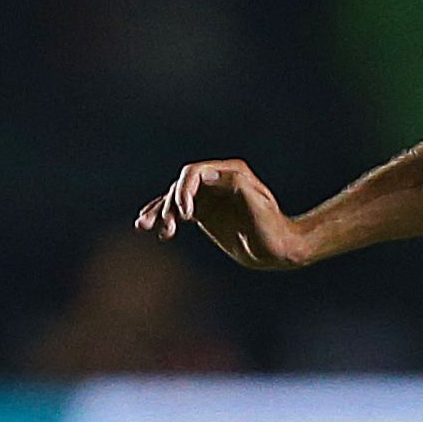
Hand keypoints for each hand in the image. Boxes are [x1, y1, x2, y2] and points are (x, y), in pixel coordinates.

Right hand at [135, 160, 311, 270]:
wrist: (278, 249)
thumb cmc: (272, 228)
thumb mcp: (257, 206)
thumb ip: (236, 186)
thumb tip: (206, 174)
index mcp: (231, 172)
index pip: (195, 173)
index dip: (184, 190)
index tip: (186, 216)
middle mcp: (217, 180)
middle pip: (181, 186)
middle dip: (169, 204)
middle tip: (166, 226)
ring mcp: (209, 196)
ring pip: (175, 198)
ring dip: (159, 211)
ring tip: (144, 226)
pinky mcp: (204, 212)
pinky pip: (177, 211)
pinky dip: (164, 218)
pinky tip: (153, 228)